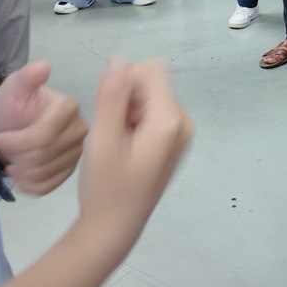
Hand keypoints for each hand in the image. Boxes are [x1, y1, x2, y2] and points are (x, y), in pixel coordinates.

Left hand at [0, 62, 86, 194]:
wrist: (9, 127)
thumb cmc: (10, 107)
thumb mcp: (13, 89)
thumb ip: (26, 78)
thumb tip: (43, 66)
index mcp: (69, 108)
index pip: (44, 135)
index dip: (16, 142)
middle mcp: (80, 129)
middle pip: (45, 155)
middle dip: (18, 156)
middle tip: (4, 152)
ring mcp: (77, 151)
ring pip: (47, 172)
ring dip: (22, 172)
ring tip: (10, 162)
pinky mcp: (70, 170)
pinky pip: (51, 185)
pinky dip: (31, 184)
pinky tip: (20, 176)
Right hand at [76, 60, 193, 247]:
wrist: (114, 228)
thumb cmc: (106, 188)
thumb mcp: (103, 141)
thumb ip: (112, 97)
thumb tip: (120, 58)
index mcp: (170, 120)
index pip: (150, 69)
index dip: (123, 83)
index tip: (109, 112)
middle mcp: (183, 122)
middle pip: (151, 81)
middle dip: (125, 96)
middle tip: (111, 131)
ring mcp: (181, 132)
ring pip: (149, 96)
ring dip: (128, 109)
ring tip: (116, 141)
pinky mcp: (173, 140)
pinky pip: (152, 112)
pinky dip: (134, 121)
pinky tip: (123, 147)